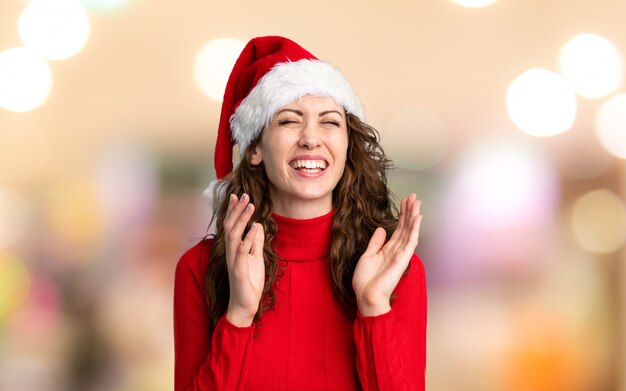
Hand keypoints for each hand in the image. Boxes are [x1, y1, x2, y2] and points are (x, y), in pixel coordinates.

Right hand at [223, 193, 264, 326]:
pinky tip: (254, 228)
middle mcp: (231, 252)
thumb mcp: (256, 258)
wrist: (244, 305)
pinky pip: (242, 252)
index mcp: (235, 249)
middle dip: (237, 210)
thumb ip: (256, 242)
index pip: (232, 226)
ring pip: (234, 236)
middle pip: (231, 227)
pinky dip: (248, 239)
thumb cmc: (249, 282)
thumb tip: (258, 226)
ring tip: (250, 206)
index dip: (233, 211)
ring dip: (242, 220)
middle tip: (244, 195)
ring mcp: (234, 261)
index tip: (237, 196)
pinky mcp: (239, 270)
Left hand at [352, 193, 421, 315]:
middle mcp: (397, 250)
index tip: (404, 201)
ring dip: (414, 216)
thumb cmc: (365, 281)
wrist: (366, 296)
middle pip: (405, 227)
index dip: (401, 215)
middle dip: (409, 211)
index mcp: (388, 250)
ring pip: (410, 231)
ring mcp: (401, 254)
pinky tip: (417, 217)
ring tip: (417, 202)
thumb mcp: (367, 256)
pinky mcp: (403, 259)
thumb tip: (381, 229)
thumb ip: (375, 242)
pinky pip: (411, 241)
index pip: (398, 229)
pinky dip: (415, 229)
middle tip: (414, 196)